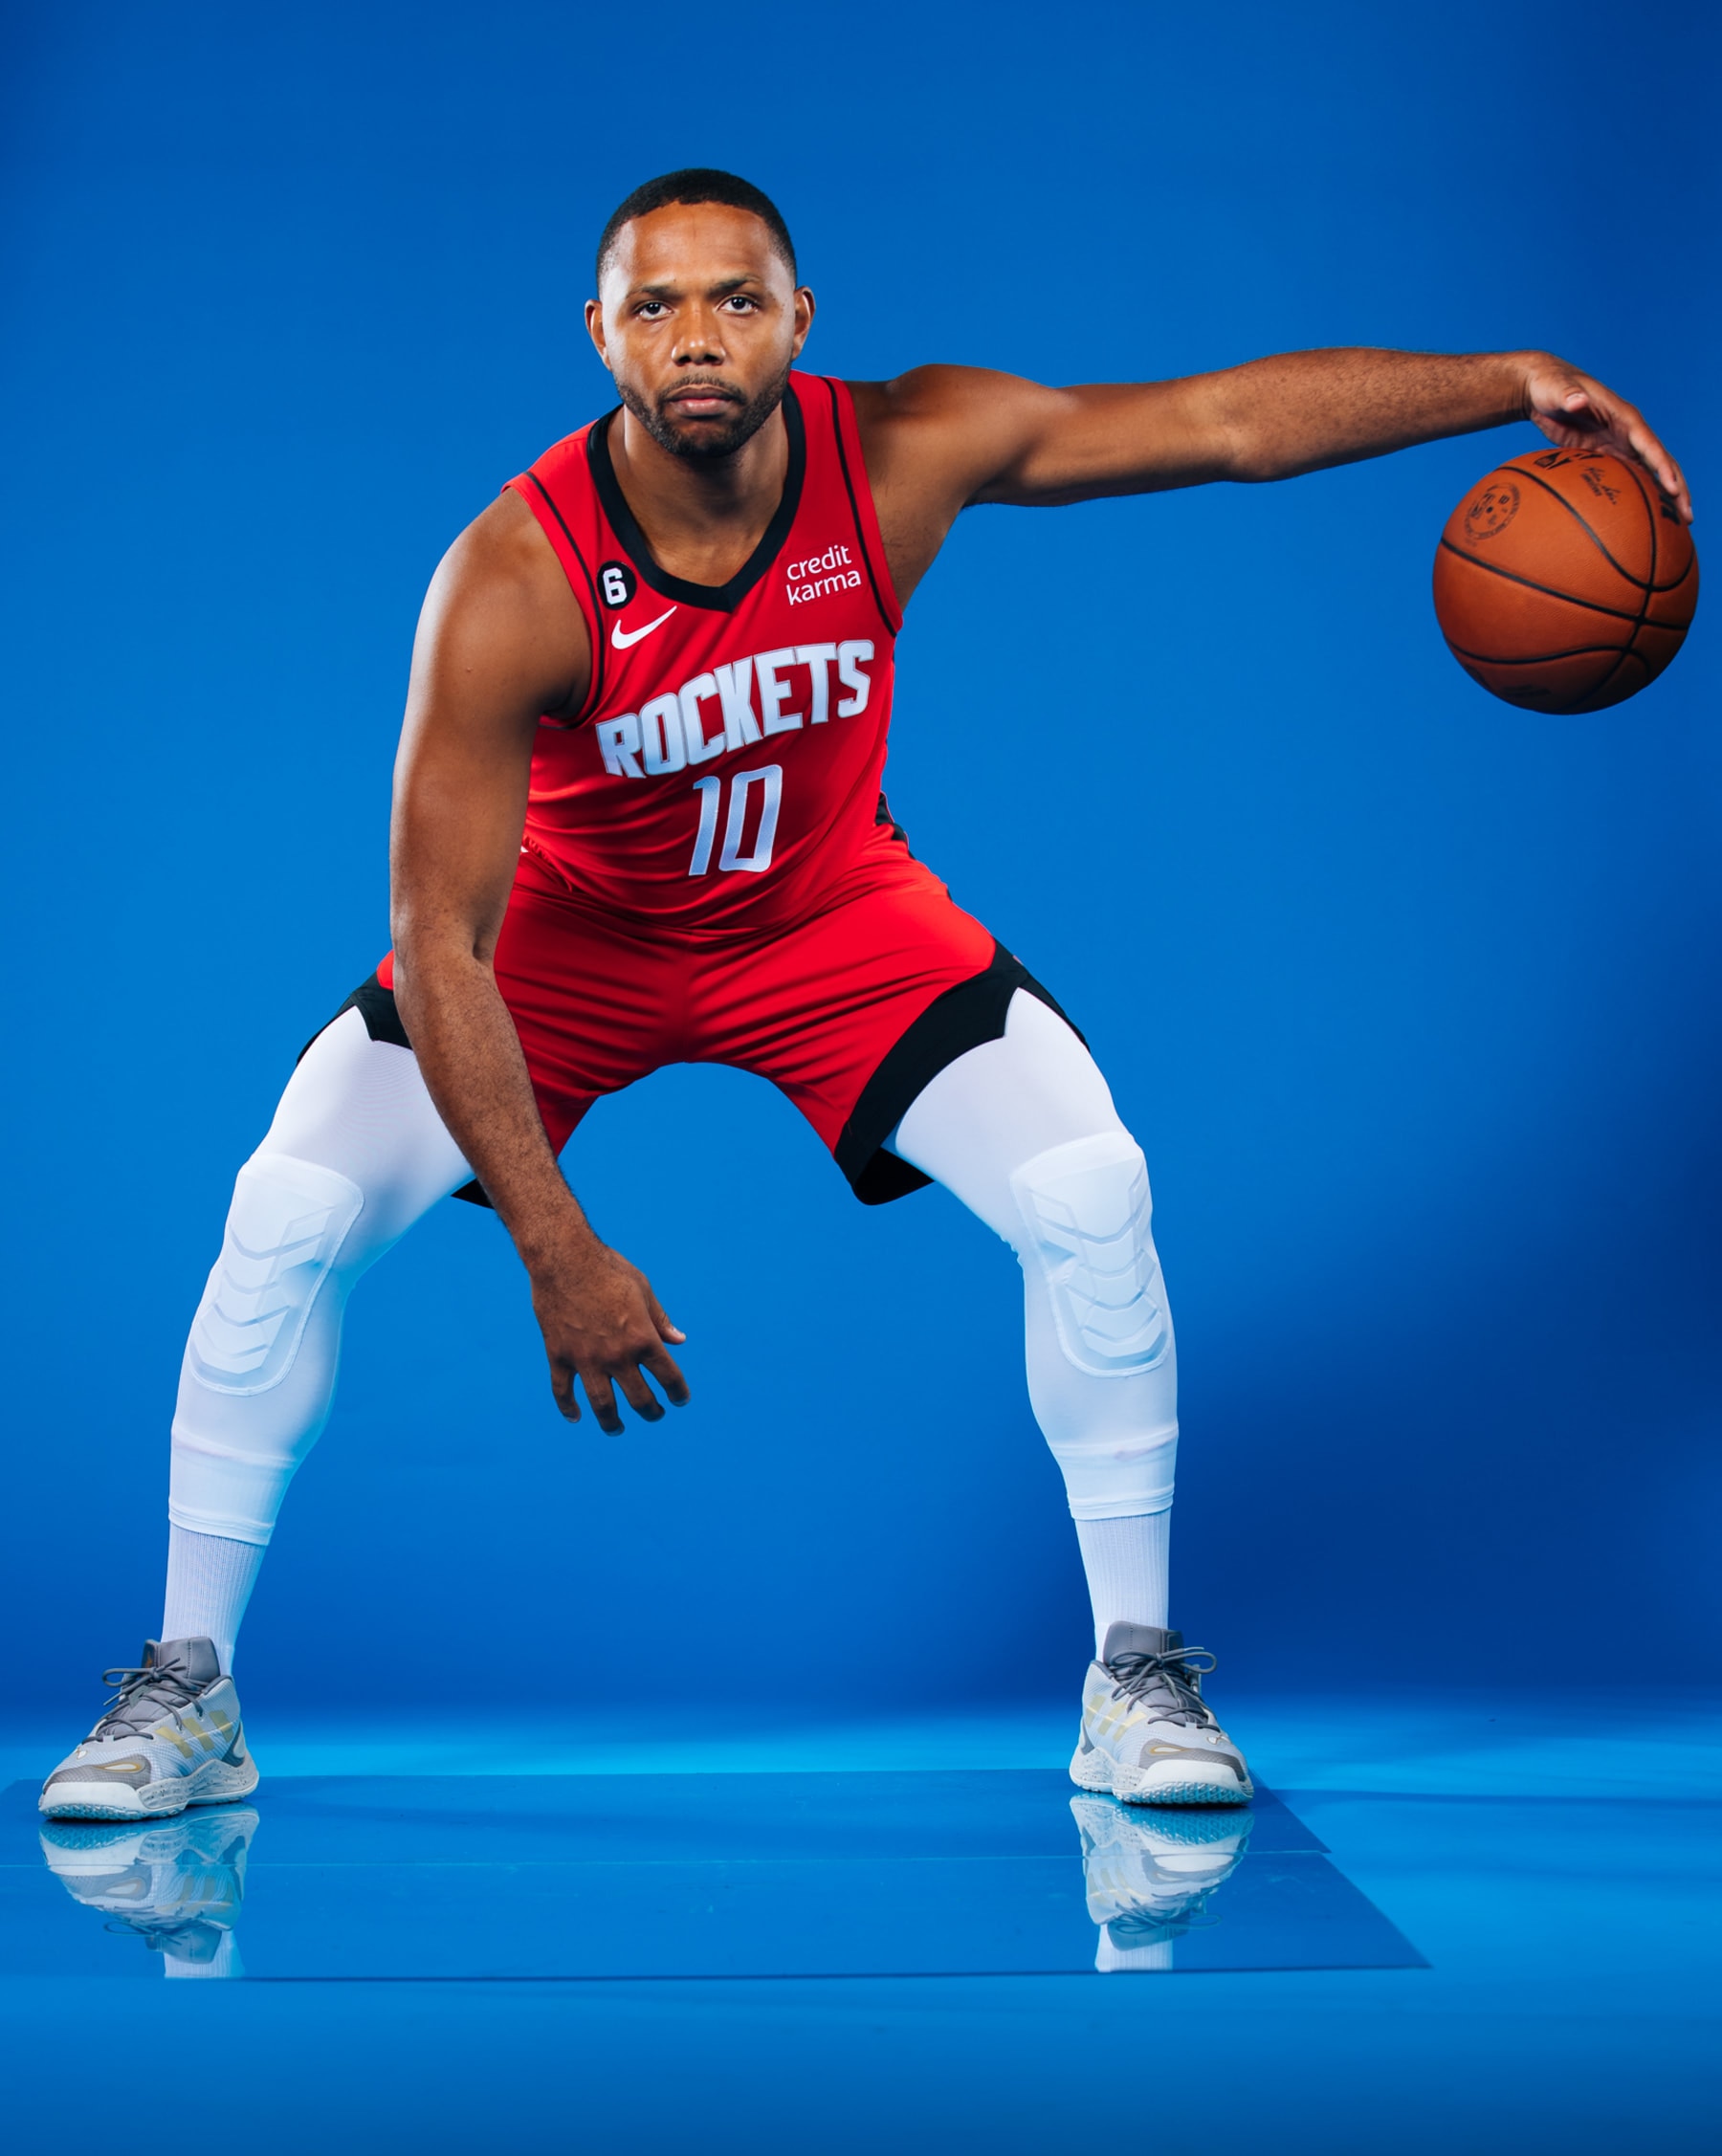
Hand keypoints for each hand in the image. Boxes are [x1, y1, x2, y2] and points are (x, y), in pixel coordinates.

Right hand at [527, 1231, 688, 1432]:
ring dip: (612, 1422)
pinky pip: (563, 1391)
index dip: (679, 1393)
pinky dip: (568, 1407)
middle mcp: (617, 1355)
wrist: (564, 1258)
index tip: (680, 1399)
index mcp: (643, 1338)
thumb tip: (679, 1341)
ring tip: (617, 1428)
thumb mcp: (644, 1290)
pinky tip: (575, 1417)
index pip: (668, 1377)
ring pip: (602, 1405)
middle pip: (639, 1398)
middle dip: (651, 1412)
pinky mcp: (559, 1356)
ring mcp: (586, 1359)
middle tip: (654, 1415)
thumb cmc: (609, 1269)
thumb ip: (660, 1320)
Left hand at [1523, 355, 1691, 522]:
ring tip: (1677, 525)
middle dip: (1675, 487)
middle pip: (1659, 462)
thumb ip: (1568, 395)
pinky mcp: (1605, 453)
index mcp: (1622, 416)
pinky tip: (1644, 518)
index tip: (1672, 488)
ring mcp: (1618, 443)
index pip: (1648, 444)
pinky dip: (1639, 495)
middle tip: (1687, 516)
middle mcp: (1627, 431)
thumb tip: (1578, 400)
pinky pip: (1628, 477)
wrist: (1542, 389)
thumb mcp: (1556, 388)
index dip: (1661, 466)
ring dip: (1663, 496)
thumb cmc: (1550, 386)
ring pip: (1648, 473)